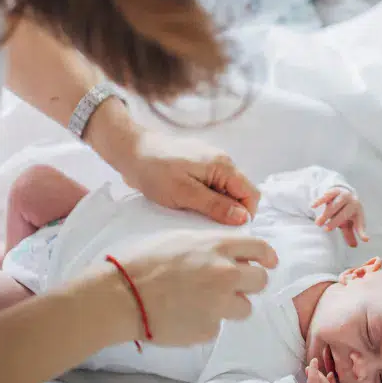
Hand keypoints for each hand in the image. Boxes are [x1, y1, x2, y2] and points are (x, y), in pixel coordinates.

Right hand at [106, 230, 276, 346]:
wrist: (121, 296)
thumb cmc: (143, 263)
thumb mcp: (179, 239)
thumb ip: (210, 245)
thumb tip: (229, 252)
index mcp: (218, 247)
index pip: (261, 249)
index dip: (267, 257)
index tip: (268, 263)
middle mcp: (225, 274)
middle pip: (261, 281)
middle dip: (249, 283)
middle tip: (231, 286)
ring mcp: (219, 305)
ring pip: (244, 308)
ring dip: (230, 306)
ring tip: (201, 302)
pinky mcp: (209, 330)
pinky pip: (217, 326)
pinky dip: (205, 322)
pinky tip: (183, 315)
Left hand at [113, 129, 260, 225]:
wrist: (130, 150)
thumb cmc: (154, 170)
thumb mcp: (184, 193)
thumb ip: (216, 206)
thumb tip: (243, 218)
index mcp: (223, 165)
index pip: (251, 195)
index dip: (245, 215)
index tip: (227, 231)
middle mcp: (222, 162)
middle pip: (240, 194)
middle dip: (230, 213)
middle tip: (208, 227)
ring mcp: (210, 164)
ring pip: (225, 192)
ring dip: (216, 207)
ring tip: (195, 217)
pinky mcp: (198, 168)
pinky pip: (212, 188)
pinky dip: (205, 200)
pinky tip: (189, 206)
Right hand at [312, 187, 369, 247]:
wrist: (345, 193)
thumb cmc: (347, 212)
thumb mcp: (350, 223)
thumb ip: (350, 234)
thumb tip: (354, 246)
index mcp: (358, 213)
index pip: (360, 224)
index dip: (362, 233)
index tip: (365, 239)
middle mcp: (353, 203)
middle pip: (344, 213)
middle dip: (334, 222)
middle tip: (325, 230)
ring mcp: (344, 195)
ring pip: (335, 205)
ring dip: (326, 214)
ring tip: (318, 223)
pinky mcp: (335, 191)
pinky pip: (327, 196)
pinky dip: (320, 201)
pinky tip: (313, 206)